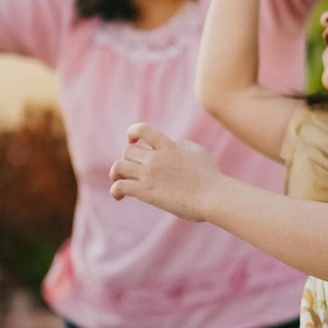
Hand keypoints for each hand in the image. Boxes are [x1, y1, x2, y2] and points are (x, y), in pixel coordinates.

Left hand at [108, 124, 223, 221]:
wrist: (213, 196)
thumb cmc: (211, 177)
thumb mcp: (200, 153)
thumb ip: (184, 146)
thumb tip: (175, 144)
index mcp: (169, 146)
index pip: (142, 129)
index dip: (132, 132)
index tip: (133, 140)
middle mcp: (156, 158)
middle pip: (127, 151)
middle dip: (127, 160)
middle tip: (131, 170)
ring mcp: (150, 174)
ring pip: (119, 167)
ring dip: (116, 173)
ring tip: (119, 181)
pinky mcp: (146, 192)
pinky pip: (119, 186)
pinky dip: (115, 191)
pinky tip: (120, 197)